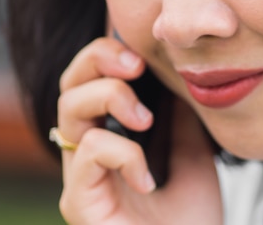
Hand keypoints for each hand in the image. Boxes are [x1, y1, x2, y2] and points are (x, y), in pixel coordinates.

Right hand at [56, 37, 222, 224]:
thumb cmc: (189, 223)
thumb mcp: (193, 155)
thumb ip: (179, 117)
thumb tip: (176, 75)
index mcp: (110, 138)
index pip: (90, 80)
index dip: (107, 54)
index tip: (142, 54)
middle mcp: (87, 154)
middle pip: (69, 84)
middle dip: (97, 58)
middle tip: (135, 64)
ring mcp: (79, 178)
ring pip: (69, 108)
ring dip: (110, 97)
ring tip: (144, 119)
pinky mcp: (78, 204)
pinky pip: (89, 153)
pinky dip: (123, 153)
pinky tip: (147, 179)